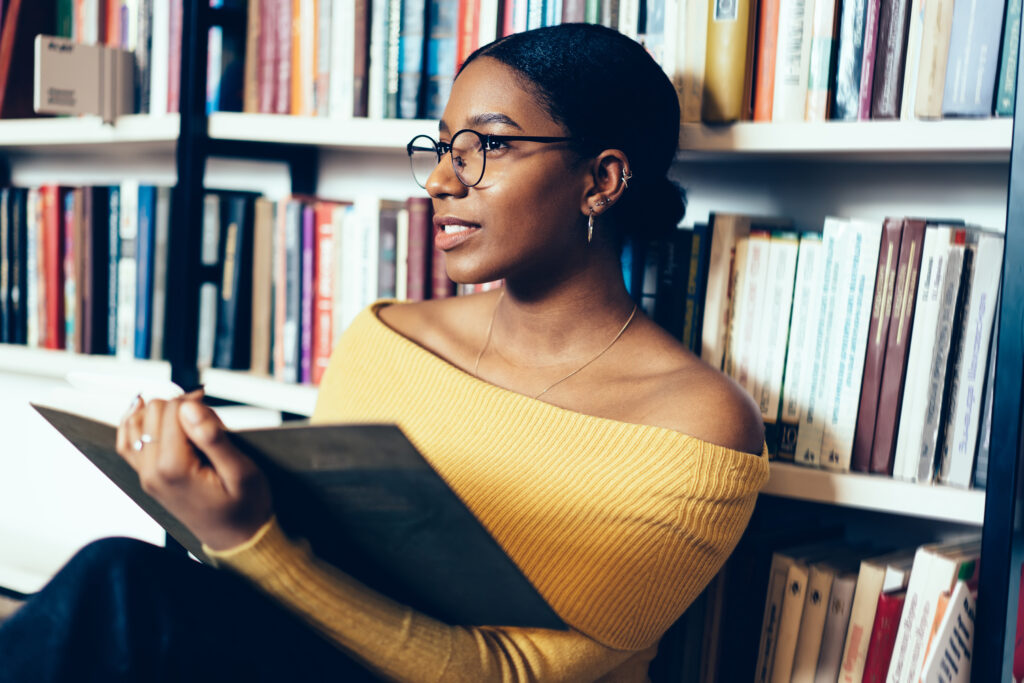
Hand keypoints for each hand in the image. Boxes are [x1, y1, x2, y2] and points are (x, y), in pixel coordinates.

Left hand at [115, 391, 273, 550]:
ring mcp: (146, 475)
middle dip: (179, 407)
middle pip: (153, 411)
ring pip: (137, 422)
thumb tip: (189, 406)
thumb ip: (214, 437)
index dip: (194, 402)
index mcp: (174, 469)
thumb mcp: (241, 472)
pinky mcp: (147, 477)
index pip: (171, 410)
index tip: (213, 410)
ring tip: (186, 417)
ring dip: (160, 412)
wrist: (237, 539)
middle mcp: (152, 472)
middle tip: (205, 418)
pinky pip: (127, 442)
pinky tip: (147, 413)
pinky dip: (135, 424)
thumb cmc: (244, 508)